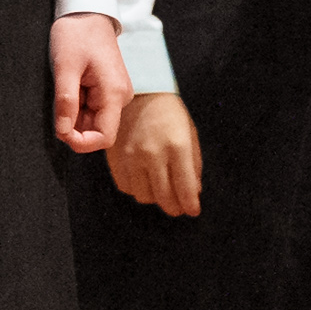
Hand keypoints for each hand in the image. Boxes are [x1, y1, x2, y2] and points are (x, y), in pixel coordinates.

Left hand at [47, 14, 127, 156]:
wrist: (89, 14)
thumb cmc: (77, 36)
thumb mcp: (65, 68)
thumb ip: (66, 102)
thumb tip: (63, 133)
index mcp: (114, 93)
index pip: (104, 137)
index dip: (81, 142)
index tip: (59, 131)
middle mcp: (120, 97)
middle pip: (98, 130)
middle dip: (74, 126)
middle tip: (58, 103)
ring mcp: (116, 94)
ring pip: (93, 121)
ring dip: (74, 114)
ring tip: (66, 87)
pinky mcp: (110, 91)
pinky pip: (93, 110)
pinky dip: (77, 106)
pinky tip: (71, 86)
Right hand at [109, 90, 201, 215]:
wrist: (140, 98)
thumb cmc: (170, 116)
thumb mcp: (190, 136)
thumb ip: (193, 165)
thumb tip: (194, 192)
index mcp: (177, 148)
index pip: (185, 187)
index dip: (190, 204)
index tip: (193, 211)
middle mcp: (153, 155)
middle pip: (163, 197)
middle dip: (174, 207)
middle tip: (179, 208)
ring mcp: (131, 159)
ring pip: (143, 196)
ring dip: (155, 198)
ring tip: (162, 191)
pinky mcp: (116, 160)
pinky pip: (126, 187)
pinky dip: (137, 189)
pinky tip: (145, 181)